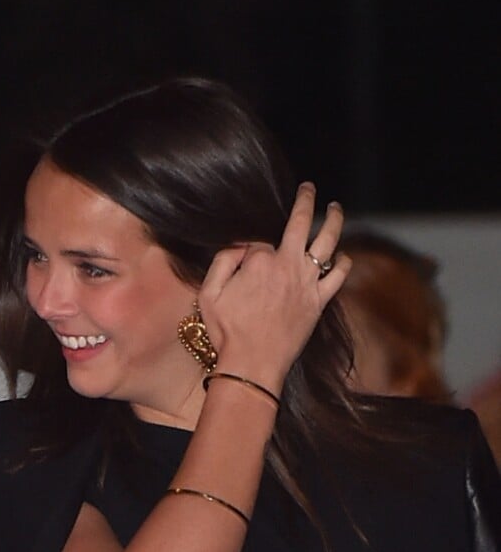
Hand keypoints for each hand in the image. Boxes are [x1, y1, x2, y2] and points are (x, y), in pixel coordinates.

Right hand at [198, 182, 350, 394]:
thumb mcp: (208, 293)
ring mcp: (306, 283)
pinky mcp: (319, 302)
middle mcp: (287, 265)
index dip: (250, 249)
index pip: (259, 241)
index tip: (244, 259)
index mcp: (259, 261)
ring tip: (336, 208)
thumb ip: (223, 261)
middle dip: (304, 200)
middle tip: (308, 187)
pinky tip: (341, 255)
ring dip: (333, 221)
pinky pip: (338, 276)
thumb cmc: (228, 331)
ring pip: (327, 242)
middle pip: (300, 223)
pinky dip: (342, 262)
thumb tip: (241, 247)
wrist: (253, 364)